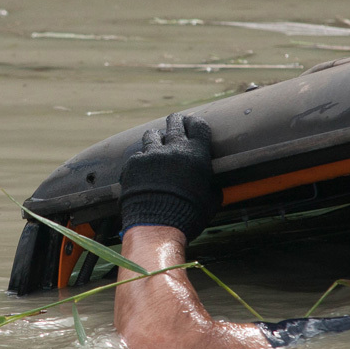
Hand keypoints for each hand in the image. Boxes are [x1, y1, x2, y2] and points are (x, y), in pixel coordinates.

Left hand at [119, 112, 219, 240]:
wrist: (157, 226)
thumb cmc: (189, 217)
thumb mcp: (210, 203)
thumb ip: (213, 189)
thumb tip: (215, 189)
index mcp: (197, 154)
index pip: (198, 125)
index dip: (194, 123)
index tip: (191, 123)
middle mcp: (174, 148)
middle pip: (174, 122)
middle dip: (175, 122)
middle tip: (174, 126)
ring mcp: (152, 154)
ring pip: (152, 134)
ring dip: (156, 139)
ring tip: (156, 146)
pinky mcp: (133, 164)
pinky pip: (137, 155)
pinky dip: (141, 160)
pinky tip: (142, 170)